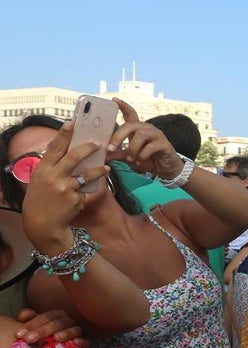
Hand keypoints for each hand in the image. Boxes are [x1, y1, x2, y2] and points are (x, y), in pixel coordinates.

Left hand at [14, 308, 85, 345]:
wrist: (64, 345)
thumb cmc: (48, 336)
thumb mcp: (38, 327)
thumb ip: (30, 319)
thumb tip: (22, 316)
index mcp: (57, 315)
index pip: (45, 317)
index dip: (31, 324)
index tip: (19, 334)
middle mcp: (68, 321)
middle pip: (57, 323)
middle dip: (42, 331)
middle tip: (29, 339)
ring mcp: (78, 330)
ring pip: (73, 329)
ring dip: (65, 333)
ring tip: (56, 338)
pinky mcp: (87, 341)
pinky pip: (87, 340)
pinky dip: (82, 341)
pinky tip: (76, 343)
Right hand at [21, 123, 110, 254]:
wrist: (43, 224)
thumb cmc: (41, 200)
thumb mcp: (40, 181)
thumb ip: (52, 168)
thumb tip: (68, 154)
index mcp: (42, 170)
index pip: (54, 149)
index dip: (63, 135)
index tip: (72, 123)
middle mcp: (53, 177)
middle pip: (74, 157)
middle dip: (88, 148)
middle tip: (99, 144)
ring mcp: (65, 188)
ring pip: (87, 174)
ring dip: (100, 170)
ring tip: (107, 168)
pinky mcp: (75, 198)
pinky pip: (86, 190)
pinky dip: (87, 191)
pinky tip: (83, 195)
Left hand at [105, 98, 183, 178]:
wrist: (166, 169)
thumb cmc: (149, 159)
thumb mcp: (131, 157)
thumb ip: (119, 155)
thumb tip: (106, 155)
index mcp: (138, 129)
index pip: (131, 114)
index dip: (123, 106)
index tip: (114, 100)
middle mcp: (147, 129)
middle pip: (131, 125)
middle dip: (118, 137)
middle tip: (110, 148)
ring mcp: (157, 135)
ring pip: (141, 135)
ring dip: (132, 148)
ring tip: (130, 159)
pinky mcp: (164, 144)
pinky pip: (151, 147)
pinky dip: (142, 155)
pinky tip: (140, 162)